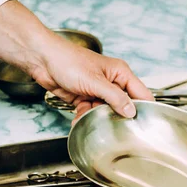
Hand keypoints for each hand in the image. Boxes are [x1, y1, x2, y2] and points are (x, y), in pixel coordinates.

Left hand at [30, 39, 153, 122]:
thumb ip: (115, 97)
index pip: (140, 93)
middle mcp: (111, 81)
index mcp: (120, 73)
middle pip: (122, 105)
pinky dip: (84, 116)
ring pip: (104, 111)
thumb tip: (131, 111)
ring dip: (96, 117)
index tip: (143, 124)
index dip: (144, 107)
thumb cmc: (68, 60)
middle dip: (116, 116)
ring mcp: (97, 90)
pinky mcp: (83, 97)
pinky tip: (78, 119)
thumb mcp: (95, 81)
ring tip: (89, 119)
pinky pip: (89, 112)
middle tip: (113, 126)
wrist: (42, 60)